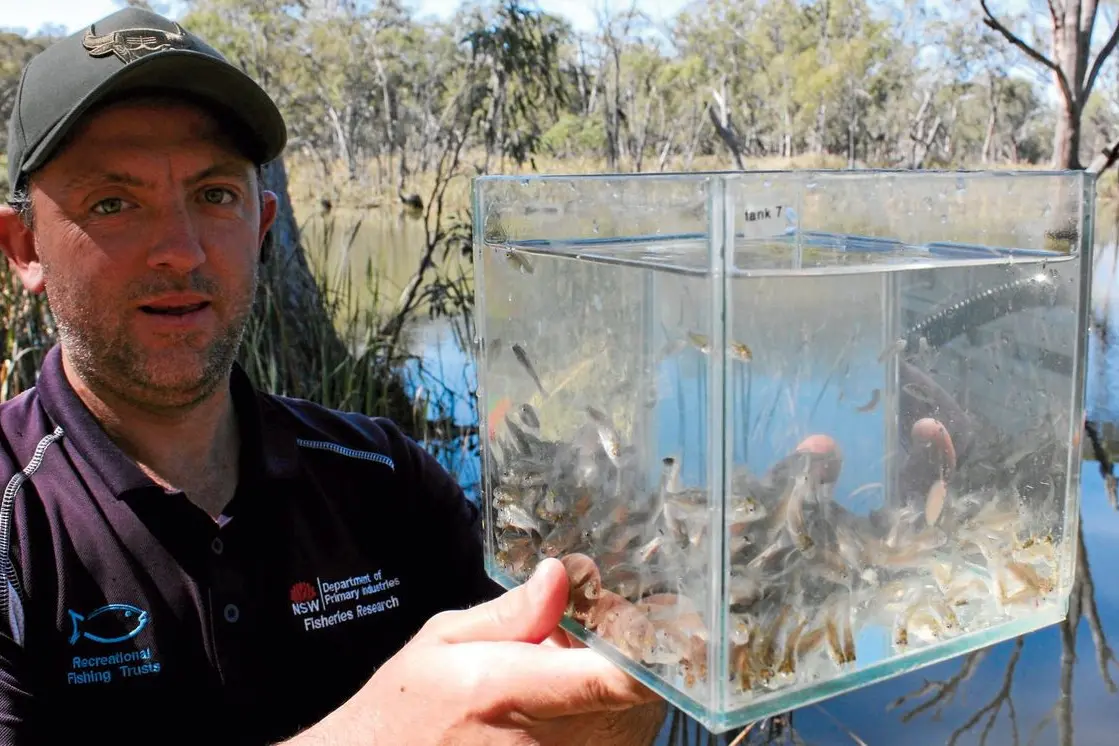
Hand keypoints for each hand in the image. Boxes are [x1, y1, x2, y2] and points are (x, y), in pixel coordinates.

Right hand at [288, 557, 665, 745]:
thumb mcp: (444, 640)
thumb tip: (563, 574)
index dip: (657, 653)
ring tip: (571, 669)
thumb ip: (512, 612)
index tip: (680, 624)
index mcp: (510, 689)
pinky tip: (570, 705)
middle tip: (606, 629)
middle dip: (636, 658)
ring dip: (624, 691)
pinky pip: (614, 743)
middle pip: (637, 701)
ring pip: (631, 727)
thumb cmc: (410, 704)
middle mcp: (543, 741)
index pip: (612, 678)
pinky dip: (611, 719)